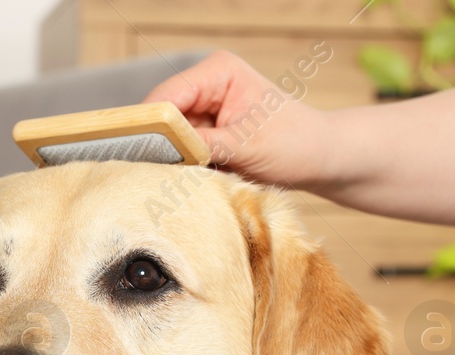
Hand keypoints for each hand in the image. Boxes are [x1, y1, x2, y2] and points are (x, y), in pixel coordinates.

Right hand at [144, 51, 334, 189]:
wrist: (322, 159)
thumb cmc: (295, 144)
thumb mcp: (244, 146)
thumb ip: (200, 145)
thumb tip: (159, 151)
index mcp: (218, 71)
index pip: (168, 96)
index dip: (149, 124)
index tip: (132, 153)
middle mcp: (208, 84)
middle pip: (165, 117)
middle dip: (161, 146)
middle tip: (153, 176)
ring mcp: (208, 108)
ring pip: (172, 137)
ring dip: (176, 161)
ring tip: (181, 182)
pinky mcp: (211, 131)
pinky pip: (186, 151)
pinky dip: (189, 168)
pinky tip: (195, 181)